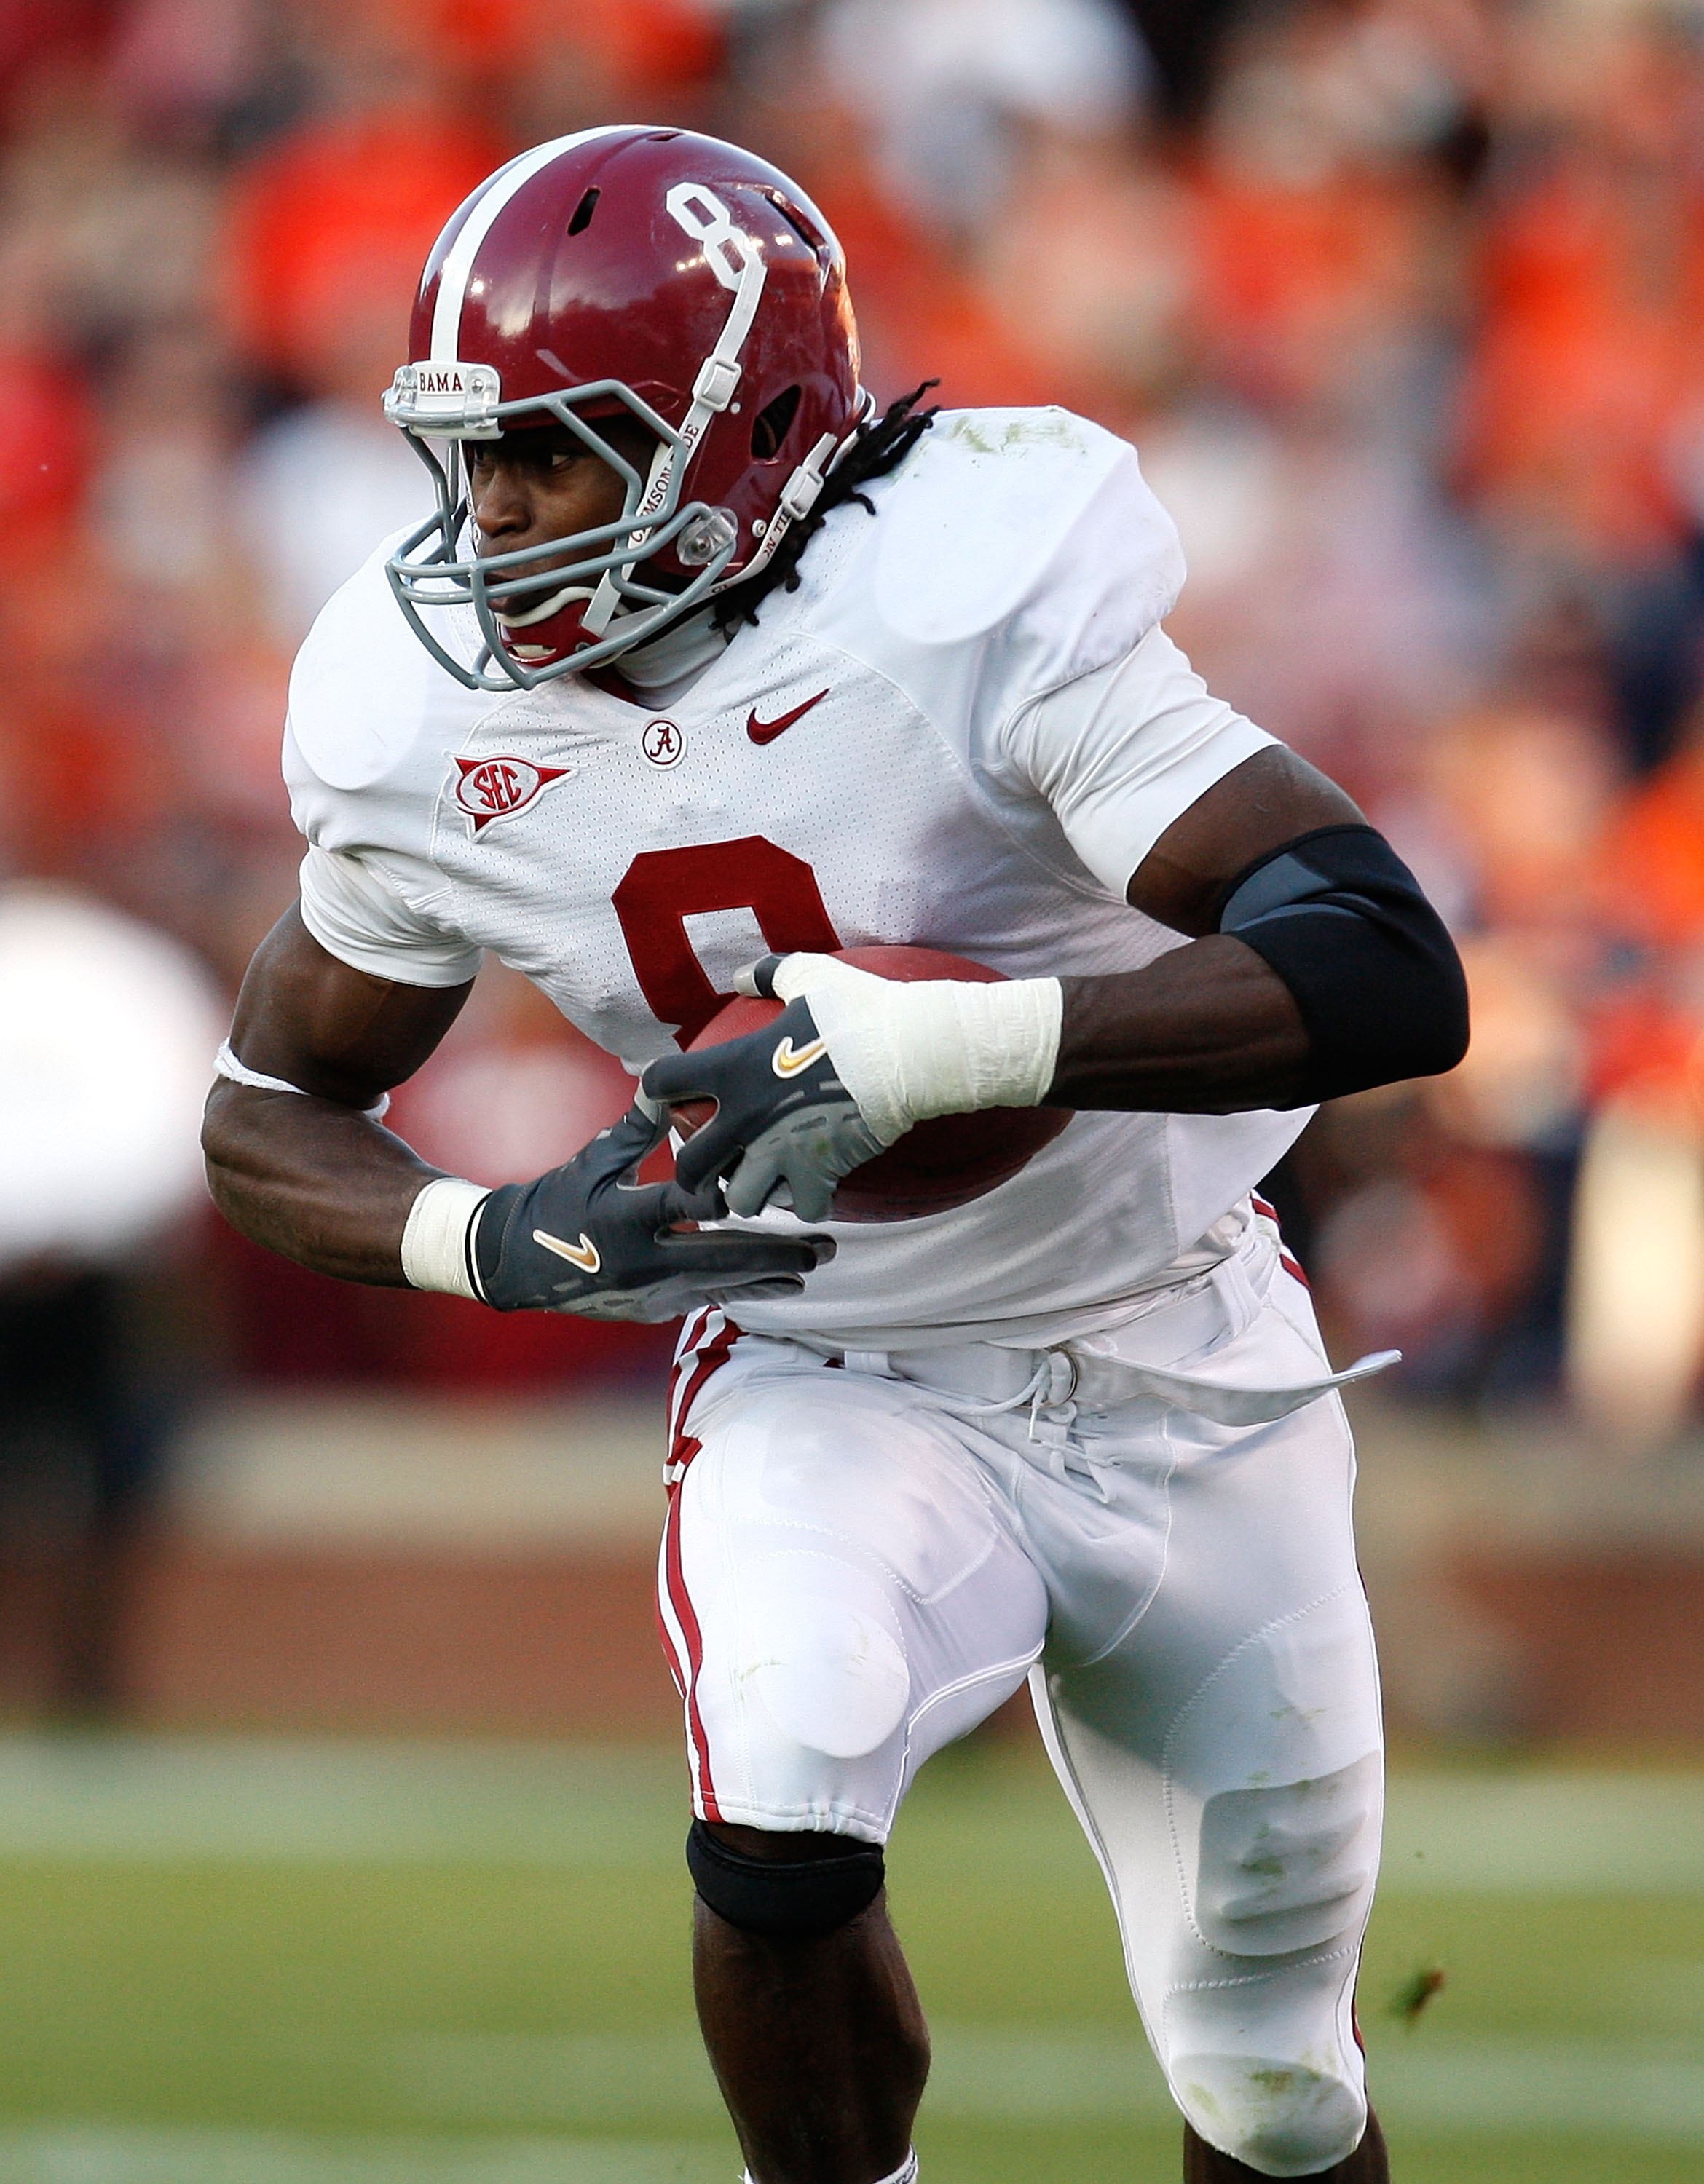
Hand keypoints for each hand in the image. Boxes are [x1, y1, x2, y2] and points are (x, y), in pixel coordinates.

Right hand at [471, 1104, 832, 1318]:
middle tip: (824, 1247)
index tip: (761, 1184)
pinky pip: (704, 1299)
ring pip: (721, 1287)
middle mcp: (642, 1263)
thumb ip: (635, 1129)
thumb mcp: (593, 1161)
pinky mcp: (650, 1309)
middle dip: (776, 1254)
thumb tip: (664, 1086)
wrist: (517, 1262)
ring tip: (812, 1268)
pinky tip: (778, 1285)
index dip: (722, 1196)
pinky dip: (741, 1290)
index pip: (684, 1207)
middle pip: (721, 1260)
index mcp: (624, 1219)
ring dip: (769, 1278)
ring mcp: (648, 1293)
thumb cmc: (557, 1202)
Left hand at [641, 951, 1062, 1222]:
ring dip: (748, 1195)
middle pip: (691, 1166)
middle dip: (693, 1172)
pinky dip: (804, 1204)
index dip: (653, 1094)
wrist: (913, 1050)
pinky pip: (800, 1210)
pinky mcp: (820, 1174)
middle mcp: (747, 1117)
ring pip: (740, 1201)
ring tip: (762, 1182)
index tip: (661, 1103)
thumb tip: (742, 974)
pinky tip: (811, 1189)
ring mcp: (781, 1152)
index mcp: (734, 1067)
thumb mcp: (810, 976)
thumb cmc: (861, 1010)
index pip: (661, 1084)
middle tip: (709, 1166)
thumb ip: (769, 974)